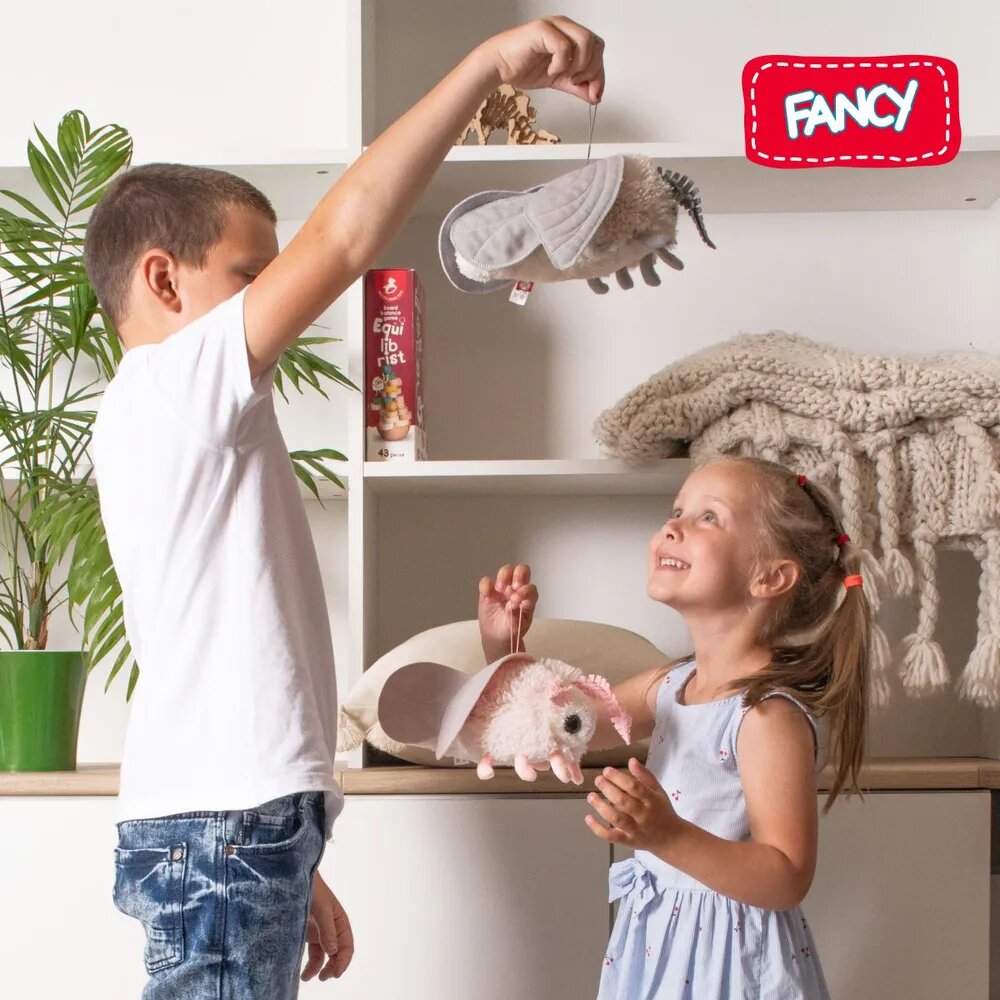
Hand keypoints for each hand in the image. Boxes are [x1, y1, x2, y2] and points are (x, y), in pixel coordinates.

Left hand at [301, 871, 353, 981]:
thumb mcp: (321, 908)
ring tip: (308, 977)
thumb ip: (327, 929)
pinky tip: (304, 973)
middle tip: (324, 977)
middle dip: (333, 967)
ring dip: (319, 968)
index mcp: (340, 921)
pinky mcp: (307, 934)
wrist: (292, 879)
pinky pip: (312, 953)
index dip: (343, 961)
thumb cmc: (312, 888)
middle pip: (337, 953)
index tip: (335, 973)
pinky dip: (310, 964)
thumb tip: (333, 951)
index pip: (347, 946)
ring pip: (324, 956)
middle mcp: (331, 929)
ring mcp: (319, 932)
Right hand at [478, 563, 536, 661]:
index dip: (525, 591)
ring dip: (504, 575)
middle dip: (519, 574)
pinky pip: (487, 581)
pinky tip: (487, 596)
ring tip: (499, 589)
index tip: (517, 600)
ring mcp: (503, 588)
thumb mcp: (516, 627)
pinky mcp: (489, 591)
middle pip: (522, 570)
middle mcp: (517, 589)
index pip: (531, 588)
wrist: (496, 636)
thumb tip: (512, 604)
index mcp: (528, 598)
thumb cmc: (510, 630)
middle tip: (513, 586)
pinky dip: (486, 585)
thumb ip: (516, 616)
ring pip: (507, 570)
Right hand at [482, 16, 604, 103]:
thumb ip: (577, 87)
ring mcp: (555, 26)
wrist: (499, 67)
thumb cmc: (524, 67)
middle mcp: (566, 27)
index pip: (598, 51)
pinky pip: (564, 46)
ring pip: (585, 40)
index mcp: (572, 36)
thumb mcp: (558, 81)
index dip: (599, 74)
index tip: (595, 95)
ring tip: (564, 75)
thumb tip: (595, 97)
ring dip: (579, 64)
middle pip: (596, 44)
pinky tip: (550, 70)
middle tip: (576, 83)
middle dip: (592, 69)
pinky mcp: (543, 30)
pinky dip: (561, 63)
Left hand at [585, 758, 684, 850]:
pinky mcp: (628, 842)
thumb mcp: (658, 790)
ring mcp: (636, 830)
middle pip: (623, 802)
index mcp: (652, 800)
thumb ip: (644, 775)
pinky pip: (611, 836)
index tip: (606, 770)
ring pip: (616, 819)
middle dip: (608, 789)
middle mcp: (644, 816)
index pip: (634, 787)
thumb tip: (631, 760)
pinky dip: (598, 828)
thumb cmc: (661, 809)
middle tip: (598, 780)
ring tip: (591, 796)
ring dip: (601, 807)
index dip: (618, 778)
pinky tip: (588, 817)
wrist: (671, 838)